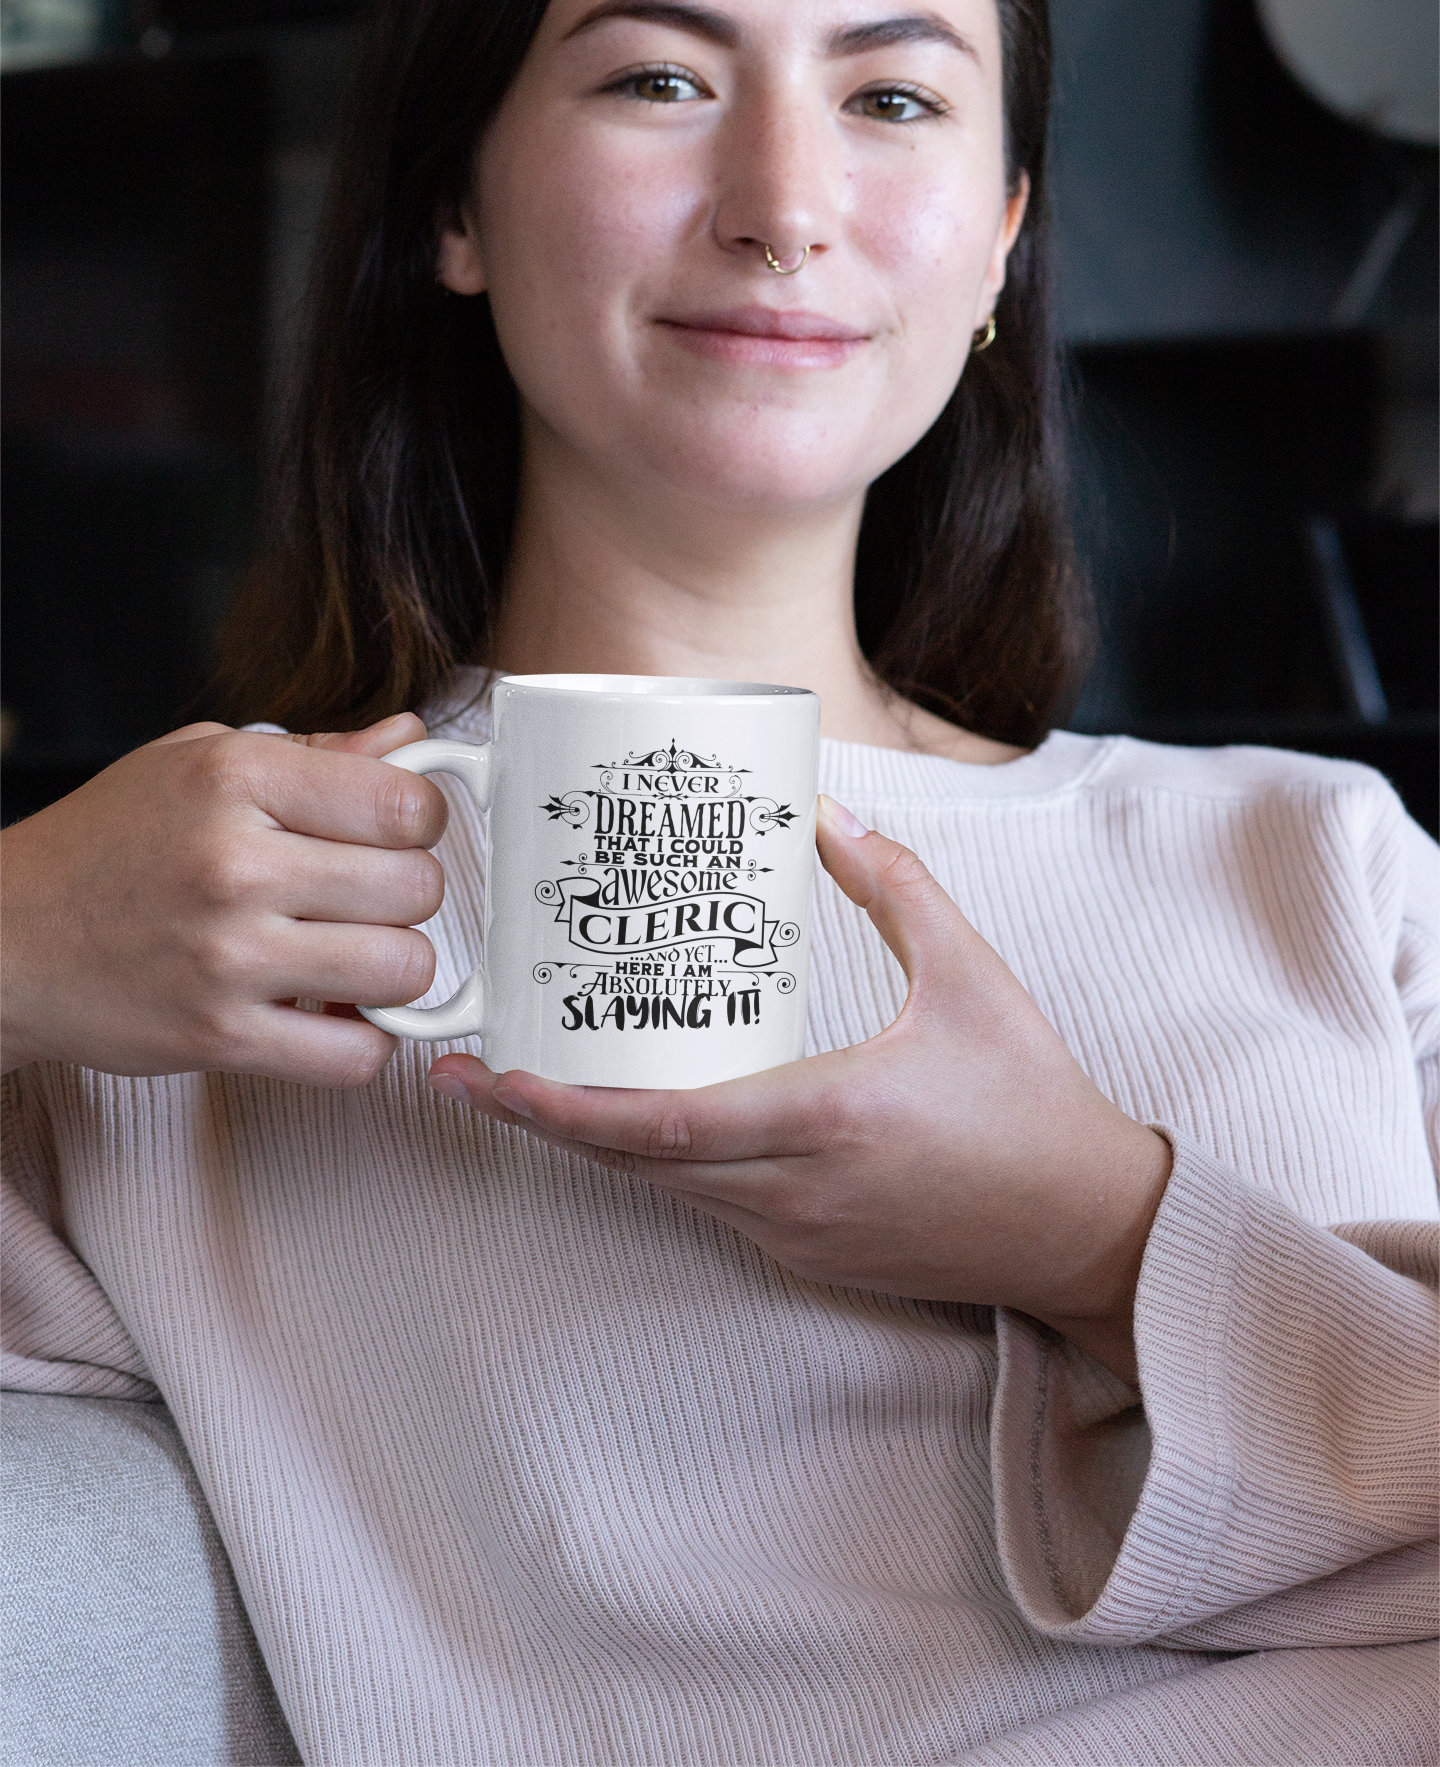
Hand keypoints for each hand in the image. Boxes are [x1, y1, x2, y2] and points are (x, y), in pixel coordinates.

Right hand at [0, 713, 448, 1086]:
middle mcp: (235, 864)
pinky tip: (329, 1014)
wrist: (6, 940)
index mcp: (235, 779)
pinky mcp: (220, 1038)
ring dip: (391, 970)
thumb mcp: (198, 762)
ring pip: (404, 970)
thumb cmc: (107, 844)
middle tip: (362, 899)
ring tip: (348, 955)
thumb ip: (316, 754)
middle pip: (417, 886)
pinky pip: (356, 1056)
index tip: (393, 835)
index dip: (419, 821)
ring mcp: (229, 957)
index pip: (404, 802)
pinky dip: (362, 1042)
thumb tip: (412, 738)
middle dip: (406, 896)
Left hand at [430, 794, 1170, 1382]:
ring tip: (528, 1086)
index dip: (558, 1108)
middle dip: (538, 1124)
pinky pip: (706, 1208)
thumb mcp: (972, 973)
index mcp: (826, 1116)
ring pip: (663, 1191)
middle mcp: (794, 1190)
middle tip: (464, 1076)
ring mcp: (798, 1234)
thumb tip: (825, 813)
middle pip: (632, 1165)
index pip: (658, 1124)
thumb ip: (894, 885)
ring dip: (592, 1144)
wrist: (1088, 1229)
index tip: (486, 1077)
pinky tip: (629, 1120)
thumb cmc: (1034, 1101)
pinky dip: (654, 1165)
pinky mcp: (809, 1255)